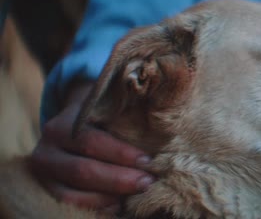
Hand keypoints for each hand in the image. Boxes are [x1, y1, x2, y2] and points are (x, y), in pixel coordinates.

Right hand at [30, 83, 154, 213]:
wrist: (76, 123)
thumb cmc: (105, 117)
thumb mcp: (113, 109)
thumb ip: (129, 117)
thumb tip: (161, 133)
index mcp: (63, 123)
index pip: (91, 141)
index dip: (120, 154)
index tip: (148, 161)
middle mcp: (46, 147)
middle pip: (83, 171)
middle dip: (119, 180)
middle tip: (147, 182)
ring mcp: (43, 171)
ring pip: (71, 194)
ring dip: (108, 197)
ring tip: (135, 195)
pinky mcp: (47, 188)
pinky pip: (68, 204)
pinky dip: (96, 207)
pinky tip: (118, 205)